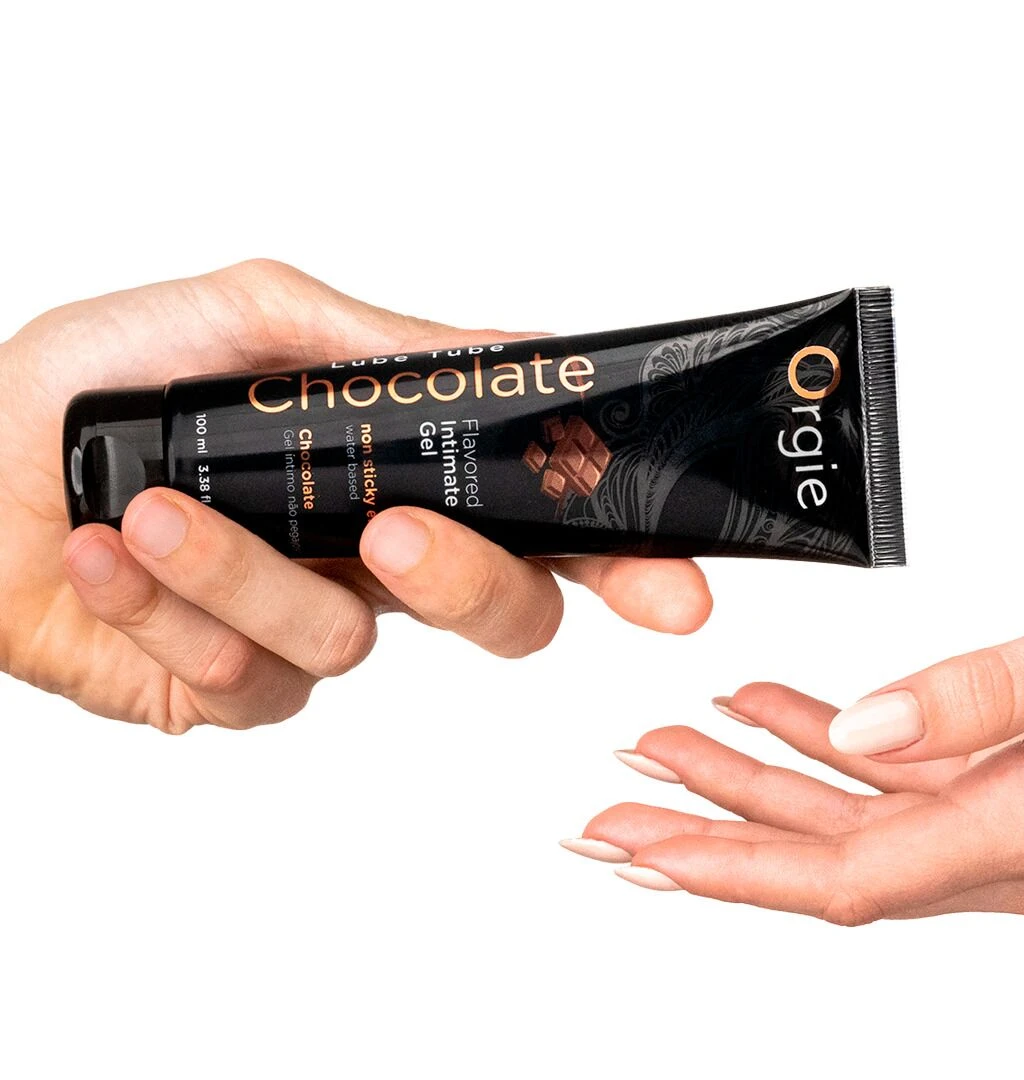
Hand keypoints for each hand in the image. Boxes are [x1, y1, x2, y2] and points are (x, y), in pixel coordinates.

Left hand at [0, 259, 710, 732]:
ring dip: (245, 572)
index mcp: (392, 470)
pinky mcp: (236, 690)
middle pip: (498, 609)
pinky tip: (113, 558)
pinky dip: (167, 610)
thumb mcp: (239, 319)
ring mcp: (308, 630)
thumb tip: (488, 350)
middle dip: (465, 581)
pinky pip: (244, 681)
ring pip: (344, 644)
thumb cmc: (87, 389)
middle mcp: (369, 557)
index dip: (616, 553)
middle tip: (400, 538)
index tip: (670, 582)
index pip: (538, 516)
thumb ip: (367, 339)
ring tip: (159, 515)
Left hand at [563, 606, 1023, 920]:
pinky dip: (816, 736)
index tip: (635, 856)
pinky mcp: (1009, 773)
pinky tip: (763, 712)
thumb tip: (862, 730)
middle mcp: (1010, 844)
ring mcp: (1008, 812)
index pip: (841, 874)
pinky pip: (893, 770)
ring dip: (746, 776)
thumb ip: (990, 700)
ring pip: (846, 808)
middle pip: (820, 853)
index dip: (725, 869)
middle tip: (609, 817)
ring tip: (662, 745)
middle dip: (703, 833)